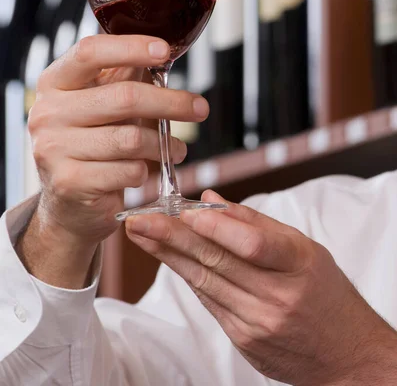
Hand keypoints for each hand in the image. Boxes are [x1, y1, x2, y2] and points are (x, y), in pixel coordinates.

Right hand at [28, 34, 208, 244]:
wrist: (68, 202)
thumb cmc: (91, 143)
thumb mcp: (101, 104)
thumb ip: (123, 78)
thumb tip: (162, 53)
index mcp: (53, 82)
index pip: (89, 53)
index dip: (130, 47)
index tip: (164, 50)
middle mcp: (47, 112)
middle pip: (124, 97)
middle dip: (171, 103)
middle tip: (200, 108)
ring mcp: (53, 148)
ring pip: (131, 139)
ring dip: (163, 144)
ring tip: (177, 149)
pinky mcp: (68, 182)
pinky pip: (128, 170)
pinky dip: (145, 172)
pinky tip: (145, 172)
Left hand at [126, 191, 396, 385]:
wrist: (345, 354)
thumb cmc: (326, 294)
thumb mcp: (306, 249)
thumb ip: (257, 223)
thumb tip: (211, 200)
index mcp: (299, 265)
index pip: (252, 244)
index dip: (216, 226)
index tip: (185, 210)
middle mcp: (277, 296)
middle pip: (217, 261)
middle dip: (173, 237)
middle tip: (141, 218)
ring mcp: (258, 322)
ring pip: (204, 281)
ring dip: (168, 255)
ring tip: (142, 233)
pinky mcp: (244, 340)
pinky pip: (209, 301)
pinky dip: (188, 275)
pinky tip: (168, 257)